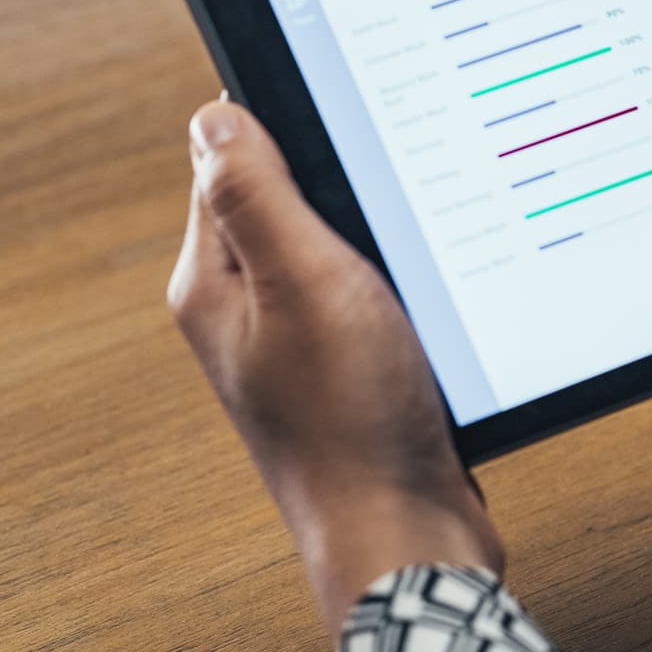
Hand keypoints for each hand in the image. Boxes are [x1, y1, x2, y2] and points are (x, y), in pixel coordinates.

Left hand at [168, 98, 503, 634]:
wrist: (408, 539)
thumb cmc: (352, 423)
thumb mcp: (303, 286)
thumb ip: (255, 196)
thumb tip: (216, 112)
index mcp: (213, 284)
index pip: (229, 158)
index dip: (289, 128)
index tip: (352, 121)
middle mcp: (247, 311)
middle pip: (290, 197)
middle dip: (345, 180)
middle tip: (399, 189)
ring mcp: (300, 342)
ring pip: (340, 244)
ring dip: (384, 234)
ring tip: (420, 251)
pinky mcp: (353, 368)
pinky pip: (376, 291)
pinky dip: (409, 281)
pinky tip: (438, 296)